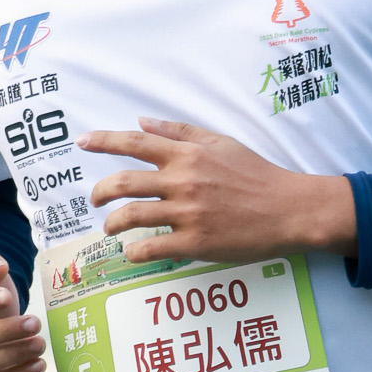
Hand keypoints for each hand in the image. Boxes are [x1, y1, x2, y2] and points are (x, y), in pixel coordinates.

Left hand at [78, 120, 355, 265]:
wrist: (290, 209)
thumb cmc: (257, 175)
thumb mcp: (222, 143)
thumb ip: (180, 132)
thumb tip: (143, 120)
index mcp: (188, 155)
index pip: (136, 142)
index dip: (103, 141)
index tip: (81, 142)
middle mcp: (183, 181)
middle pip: (124, 182)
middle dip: (100, 192)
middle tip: (94, 200)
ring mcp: (188, 213)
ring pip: (132, 216)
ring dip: (112, 223)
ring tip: (110, 228)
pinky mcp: (196, 243)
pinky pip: (152, 248)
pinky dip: (135, 251)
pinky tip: (133, 252)